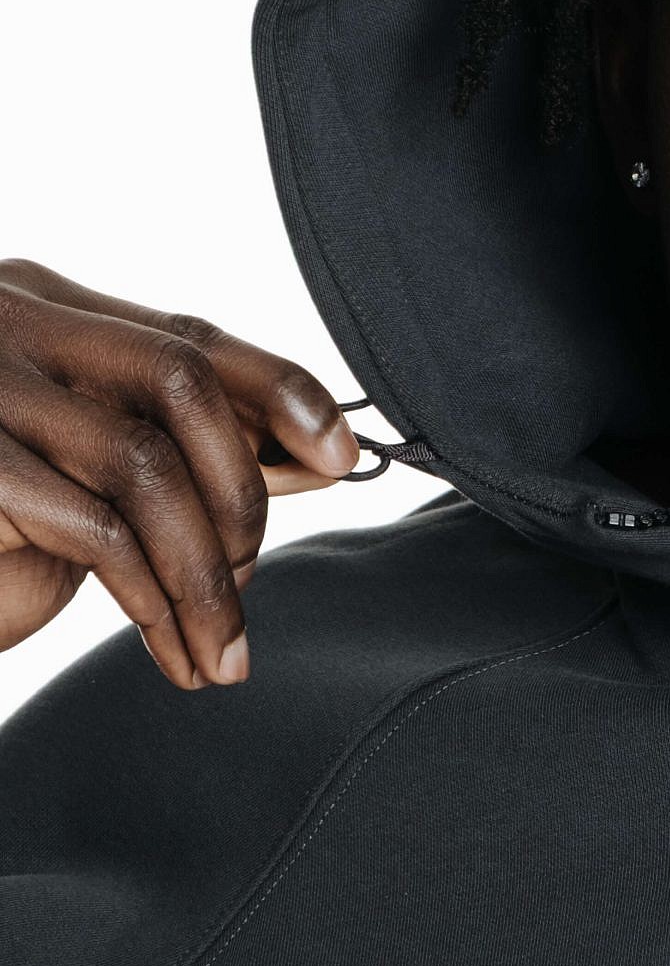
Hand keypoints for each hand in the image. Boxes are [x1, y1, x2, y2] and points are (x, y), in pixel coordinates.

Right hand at [0, 257, 359, 684]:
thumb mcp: (101, 485)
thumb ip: (193, 457)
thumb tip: (319, 456)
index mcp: (46, 312)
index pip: (189, 333)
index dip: (279, 389)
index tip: (342, 453)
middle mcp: (7, 326)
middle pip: (179, 377)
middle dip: (242, 485)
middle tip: (249, 580)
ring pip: (144, 461)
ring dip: (207, 569)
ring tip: (221, 649)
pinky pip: (95, 529)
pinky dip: (155, 599)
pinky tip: (172, 652)